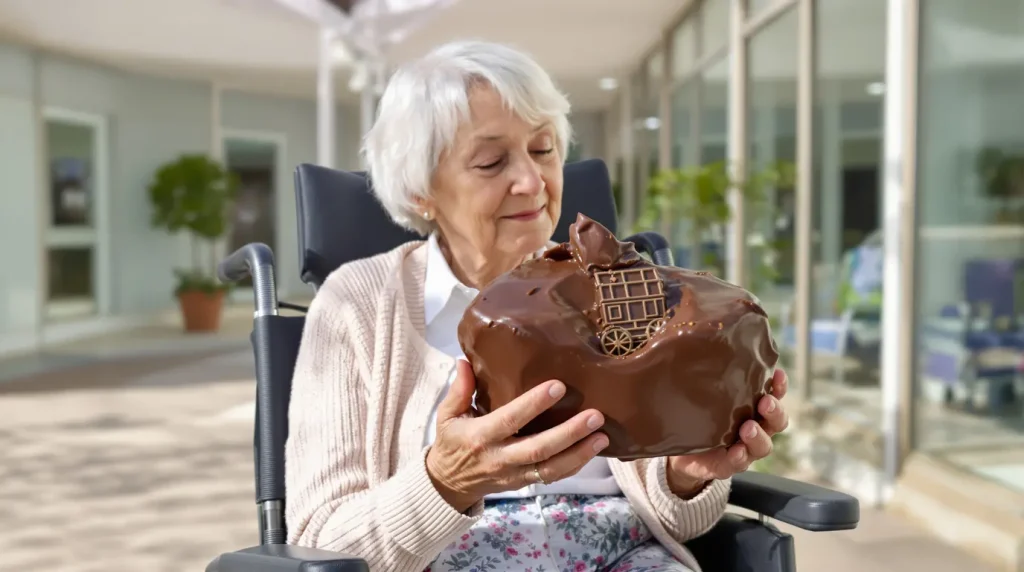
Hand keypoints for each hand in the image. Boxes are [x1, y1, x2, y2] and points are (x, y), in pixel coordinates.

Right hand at [425, 360, 609, 511]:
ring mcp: (514, 474)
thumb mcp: (447, 415)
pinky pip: (552, 477)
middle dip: (569, 433)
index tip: (558, 387)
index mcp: (480, 436)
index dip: (533, 404)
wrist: (448, 484)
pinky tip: (593, 450)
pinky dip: (574, 465)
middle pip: (538, 449)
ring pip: (551, 468)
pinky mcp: (524, 483)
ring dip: (579, 453)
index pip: (510, 420)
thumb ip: (459, 389)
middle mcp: (499, 458)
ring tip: (603, 436)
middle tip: (595, 415)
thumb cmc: (451, 442)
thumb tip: (465, 360)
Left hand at [666, 368, 789, 497]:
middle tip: (765, 402)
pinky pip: (737, 464)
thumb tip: (690, 339)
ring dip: (758, 437)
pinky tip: (736, 452)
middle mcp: (754, 429)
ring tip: (748, 428)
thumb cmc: (695, 415)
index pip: (774, 396)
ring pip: (763, 446)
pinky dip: (738, 458)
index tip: (778, 374)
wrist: (678, 451)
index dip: (779, 387)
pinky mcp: (726, 466)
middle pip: (776, 422)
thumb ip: (703, 374)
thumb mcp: (701, 393)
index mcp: (752, 409)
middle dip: (774, 411)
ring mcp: (743, 449)